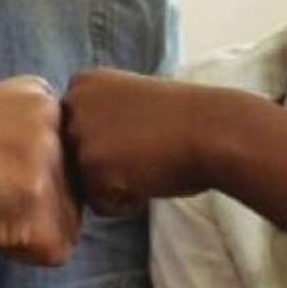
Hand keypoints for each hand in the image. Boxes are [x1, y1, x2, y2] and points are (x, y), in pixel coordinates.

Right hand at [0, 75, 79, 265]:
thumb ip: (25, 140)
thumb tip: (67, 185)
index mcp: (37, 93)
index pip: (70, 161)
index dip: (24, 182)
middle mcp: (49, 114)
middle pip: (75, 192)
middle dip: (30, 207)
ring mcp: (45, 153)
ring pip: (69, 223)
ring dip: (25, 231)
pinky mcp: (36, 196)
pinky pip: (56, 250)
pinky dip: (18, 253)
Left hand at [62, 69, 236, 216]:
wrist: (214, 130)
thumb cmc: (182, 119)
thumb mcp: (128, 98)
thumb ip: (98, 114)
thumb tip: (78, 146)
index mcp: (82, 82)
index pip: (74, 130)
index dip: (108, 141)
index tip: (139, 129)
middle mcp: (74, 104)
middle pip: (73, 156)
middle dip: (105, 163)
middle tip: (144, 149)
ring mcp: (81, 136)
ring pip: (84, 182)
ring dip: (114, 184)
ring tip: (147, 163)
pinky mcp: (93, 168)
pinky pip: (99, 205)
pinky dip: (125, 203)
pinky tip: (149, 179)